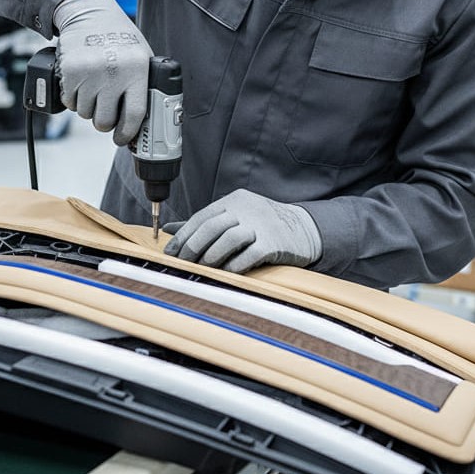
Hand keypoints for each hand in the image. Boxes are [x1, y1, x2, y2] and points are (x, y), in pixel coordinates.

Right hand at [53, 0, 151, 145]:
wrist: (89, 12)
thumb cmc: (118, 36)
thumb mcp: (140, 55)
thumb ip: (142, 83)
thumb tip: (143, 120)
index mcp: (136, 69)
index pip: (134, 114)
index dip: (127, 133)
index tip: (122, 138)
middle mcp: (114, 72)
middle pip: (104, 120)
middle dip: (104, 122)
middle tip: (105, 112)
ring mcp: (90, 72)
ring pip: (85, 113)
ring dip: (88, 108)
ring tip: (94, 90)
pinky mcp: (70, 72)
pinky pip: (69, 102)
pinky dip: (74, 99)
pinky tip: (81, 84)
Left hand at [163, 188, 321, 273]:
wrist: (305, 230)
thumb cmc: (264, 227)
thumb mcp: (236, 218)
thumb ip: (205, 224)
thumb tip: (169, 230)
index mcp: (234, 200)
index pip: (202, 216)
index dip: (184, 235)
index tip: (171, 253)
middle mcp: (246, 208)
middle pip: (212, 226)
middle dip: (193, 247)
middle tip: (183, 264)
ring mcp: (261, 224)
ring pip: (228, 239)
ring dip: (212, 257)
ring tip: (203, 269)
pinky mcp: (274, 242)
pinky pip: (248, 255)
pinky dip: (234, 265)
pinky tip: (226, 273)